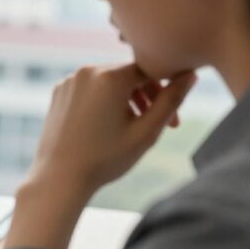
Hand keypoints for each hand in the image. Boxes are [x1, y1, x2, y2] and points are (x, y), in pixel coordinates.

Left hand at [30, 64, 196, 193]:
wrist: (58, 178)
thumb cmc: (105, 159)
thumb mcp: (147, 131)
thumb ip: (172, 100)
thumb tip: (190, 73)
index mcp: (110, 76)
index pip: (152, 71)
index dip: (166, 92)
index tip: (173, 120)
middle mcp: (87, 71)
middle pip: (130, 75)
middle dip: (147, 98)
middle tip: (159, 128)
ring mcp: (69, 81)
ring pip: (109, 82)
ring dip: (126, 100)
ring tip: (132, 128)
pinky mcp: (59, 92)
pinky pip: (90, 89)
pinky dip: (103, 102)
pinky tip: (106, 128)